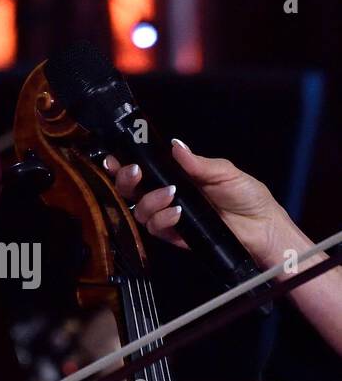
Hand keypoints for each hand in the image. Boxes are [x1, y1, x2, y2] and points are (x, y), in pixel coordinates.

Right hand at [104, 140, 287, 265]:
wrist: (264, 229)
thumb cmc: (247, 196)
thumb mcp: (224, 172)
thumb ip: (197, 162)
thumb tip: (174, 144)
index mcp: (175, 176)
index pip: (142, 169)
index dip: (123, 164)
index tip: (115, 159)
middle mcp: (166, 195)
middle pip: (131, 189)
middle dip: (126, 179)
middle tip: (135, 173)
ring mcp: (169, 216)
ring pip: (140, 209)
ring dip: (150, 201)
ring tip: (171, 195)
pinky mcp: (174, 235)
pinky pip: (155, 228)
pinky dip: (162, 219)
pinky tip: (177, 214)